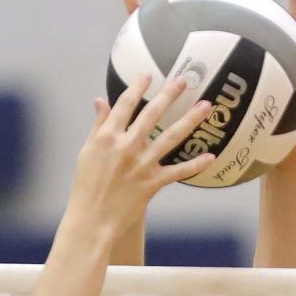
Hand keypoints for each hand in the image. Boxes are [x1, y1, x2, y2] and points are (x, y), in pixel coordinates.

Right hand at [66, 76, 213, 239]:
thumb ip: (98, 125)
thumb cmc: (85, 187)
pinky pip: (178, 172)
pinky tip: (211, 156)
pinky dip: (195, 165)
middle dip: (169, 94)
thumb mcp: (87, 152)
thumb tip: (100, 101)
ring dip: (190, 120)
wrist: (91, 220)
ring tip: (206, 106)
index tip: (148, 75)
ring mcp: (142, 165)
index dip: (138, 87)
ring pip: (171, 137)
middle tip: (184, 80)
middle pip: (152, 114)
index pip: (125, 104)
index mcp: (108, 137)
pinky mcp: (152, 183)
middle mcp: (127, 146)